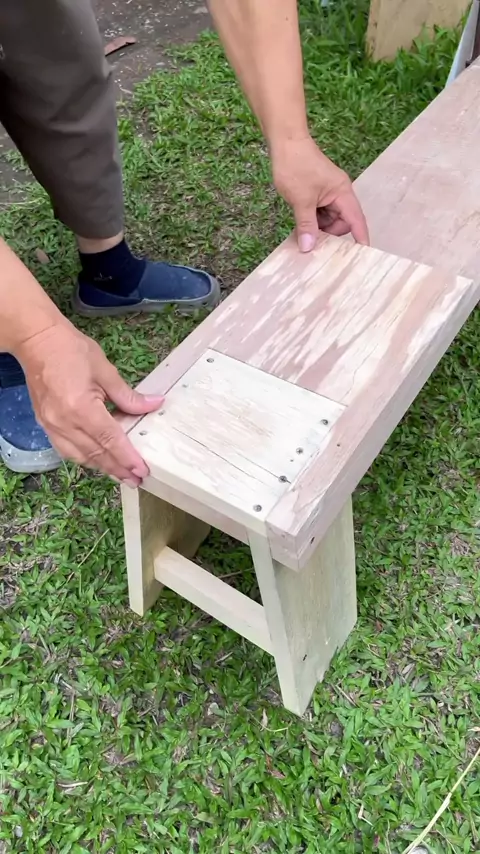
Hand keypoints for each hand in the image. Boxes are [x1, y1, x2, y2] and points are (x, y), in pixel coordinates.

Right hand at [17, 322, 162, 486]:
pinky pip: (66, 450)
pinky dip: (84, 458)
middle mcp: (64, 423)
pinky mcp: (45, 425)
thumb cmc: (72, 350)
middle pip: (95, 454)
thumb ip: (128, 396)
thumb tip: (155, 405)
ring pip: (80, 456)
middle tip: (136, 480)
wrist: (37, 341)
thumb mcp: (106, 371)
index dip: (127, 457)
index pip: (110, 440)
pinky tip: (98, 460)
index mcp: (81, 408)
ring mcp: (51, 426)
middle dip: (118, 469)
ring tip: (121, 475)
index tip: (142, 471)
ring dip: (102, 467)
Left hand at [271, 135, 368, 250]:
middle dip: (330, 233)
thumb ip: (307, 225)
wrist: (285, 142)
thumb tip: (309, 247)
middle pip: (343, 222)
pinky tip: (302, 221)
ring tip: (304, 227)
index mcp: (343, 193)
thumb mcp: (301, 200)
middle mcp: (340, 193)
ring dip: (319, 226)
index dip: (360, 237)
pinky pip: (320, 212)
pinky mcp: (318, 192)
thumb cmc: (296, 166)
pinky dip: (313, 219)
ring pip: (330, 219)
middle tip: (312, 237)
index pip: (356, 220)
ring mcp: (328, 193)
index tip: (364, 254)